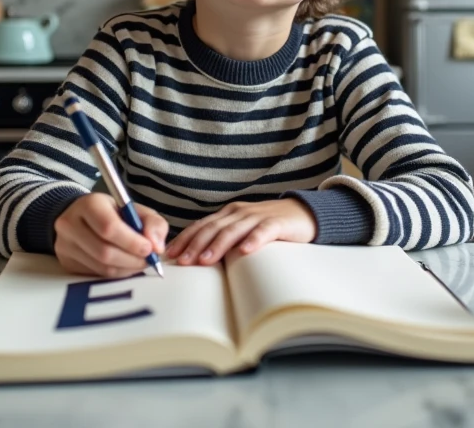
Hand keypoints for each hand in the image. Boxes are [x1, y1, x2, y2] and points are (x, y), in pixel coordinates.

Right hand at [53, 193, 168, 277]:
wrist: (81, 217)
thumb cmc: (113, 212)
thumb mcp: (135, 210)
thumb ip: (153, 223)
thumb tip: (156, 246)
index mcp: (88, 204)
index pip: (109, 228)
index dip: (131, 242)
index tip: (149, 248)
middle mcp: (70, 224)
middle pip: (104, 251)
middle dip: (132, 259)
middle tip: (149, 259)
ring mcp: (65, 245)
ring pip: (101, 267)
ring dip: (127, 268)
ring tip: (139, 262)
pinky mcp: (66, 262)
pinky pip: (96, 274)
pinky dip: (116, 273)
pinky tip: (125, 265)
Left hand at [165, 199, 316, 265]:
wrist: (303, 213)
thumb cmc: (269, 226)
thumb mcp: (242, 230)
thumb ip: (224, 240)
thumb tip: (199, 261)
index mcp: (228, 214)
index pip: (201, 226)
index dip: (185, 239)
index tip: (170, 254)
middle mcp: (239, 212)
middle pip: (212, 228)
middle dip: (195, 245)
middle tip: (183, 262)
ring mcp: (257, 216)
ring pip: (233, 230)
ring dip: (217, 245)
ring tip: (206, 260)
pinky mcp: (277, 223)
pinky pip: (263, 231)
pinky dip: (253, 240)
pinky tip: (245, 251)